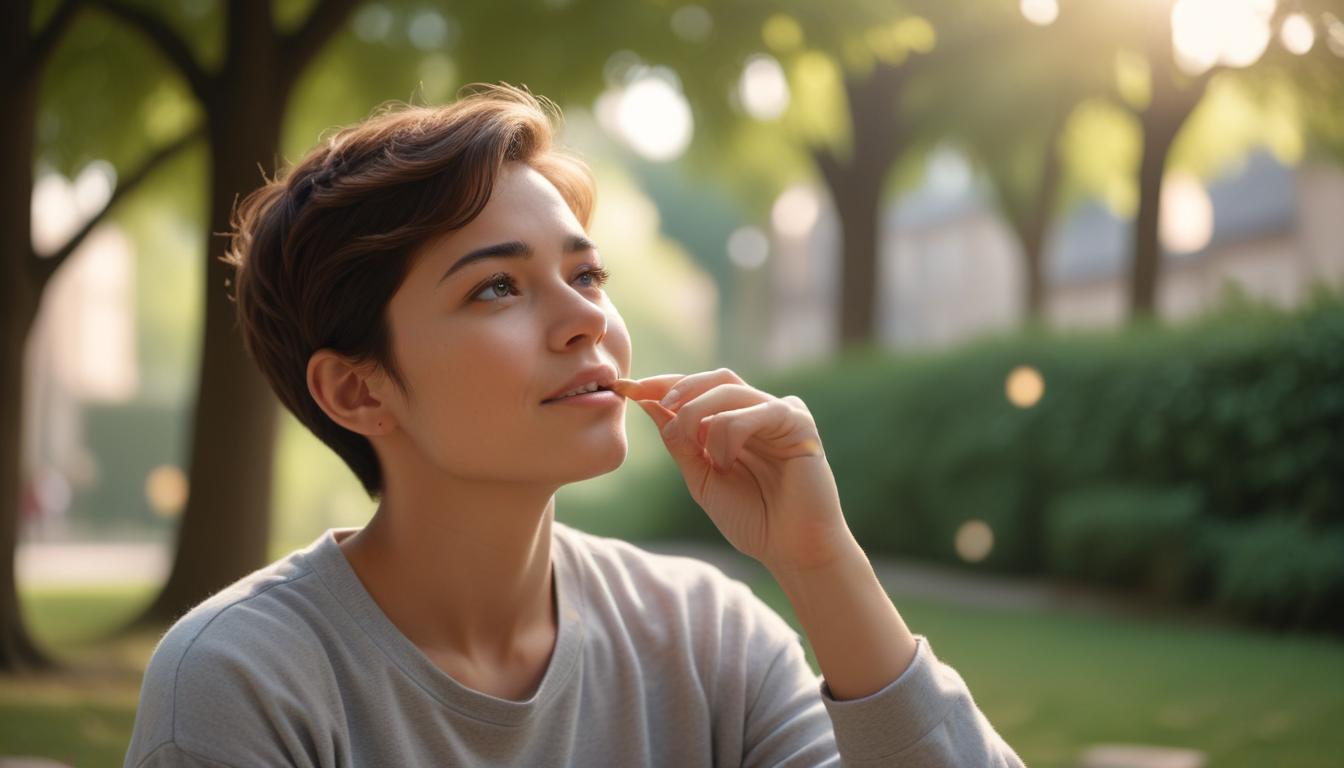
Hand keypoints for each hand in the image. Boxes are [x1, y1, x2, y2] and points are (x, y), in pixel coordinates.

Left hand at [613, 369, 857, 572]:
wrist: (791, 550)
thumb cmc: (752, 519)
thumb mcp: (701, 477)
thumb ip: (679, 441)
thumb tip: (647, 403)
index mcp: (737, 422)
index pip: (698, 390)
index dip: (662, 385)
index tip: (626, 388)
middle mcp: (759, 411)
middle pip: (714, 379)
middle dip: (677, 387)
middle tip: (649, 400)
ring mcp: (781, 412)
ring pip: (728, 390)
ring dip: (699, 415)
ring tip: (697, 451)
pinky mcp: (798, 422)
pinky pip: (755, 411)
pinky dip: (730, 432)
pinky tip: (726, 461)